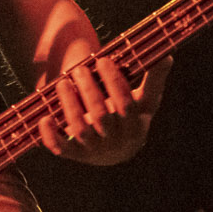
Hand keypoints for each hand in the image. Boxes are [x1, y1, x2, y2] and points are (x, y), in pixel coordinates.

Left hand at [36, 53, 170, 165]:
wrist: (113, 147)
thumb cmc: (128, 116)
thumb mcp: (144, 101)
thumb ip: (153, 80)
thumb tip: (167, 56)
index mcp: (136, 127)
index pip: (126, 104)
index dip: (114, 81)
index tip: (102, 59)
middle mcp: (117, 142)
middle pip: (101, 115)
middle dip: (88, 89)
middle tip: (79, 69)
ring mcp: (94, 151)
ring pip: (80, 129)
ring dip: (69, 104)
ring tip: (62, 83)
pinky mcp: (74, 155)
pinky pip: (60, 147)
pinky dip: (50, 135)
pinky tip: (45, 118)